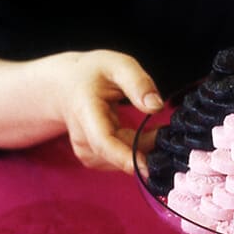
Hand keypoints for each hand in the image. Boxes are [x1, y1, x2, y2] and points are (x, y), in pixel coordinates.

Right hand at [54, 49, 162, 171]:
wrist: (65, 85)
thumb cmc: (92, 73)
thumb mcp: (117, 65)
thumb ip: (138, 83)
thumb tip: (156, 106)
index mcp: (86, 111)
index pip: (103, 142)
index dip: (125, 158)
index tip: (147, 168)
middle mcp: (83, 138)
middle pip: (120, 152)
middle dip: (147, 145)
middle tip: (167, 130)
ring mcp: (87, 151)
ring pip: (123, 159)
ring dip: (143, 147)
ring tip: (152, 126)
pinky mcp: (94, 158)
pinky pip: (121, 159)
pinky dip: (136, 150)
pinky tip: (142, 134)